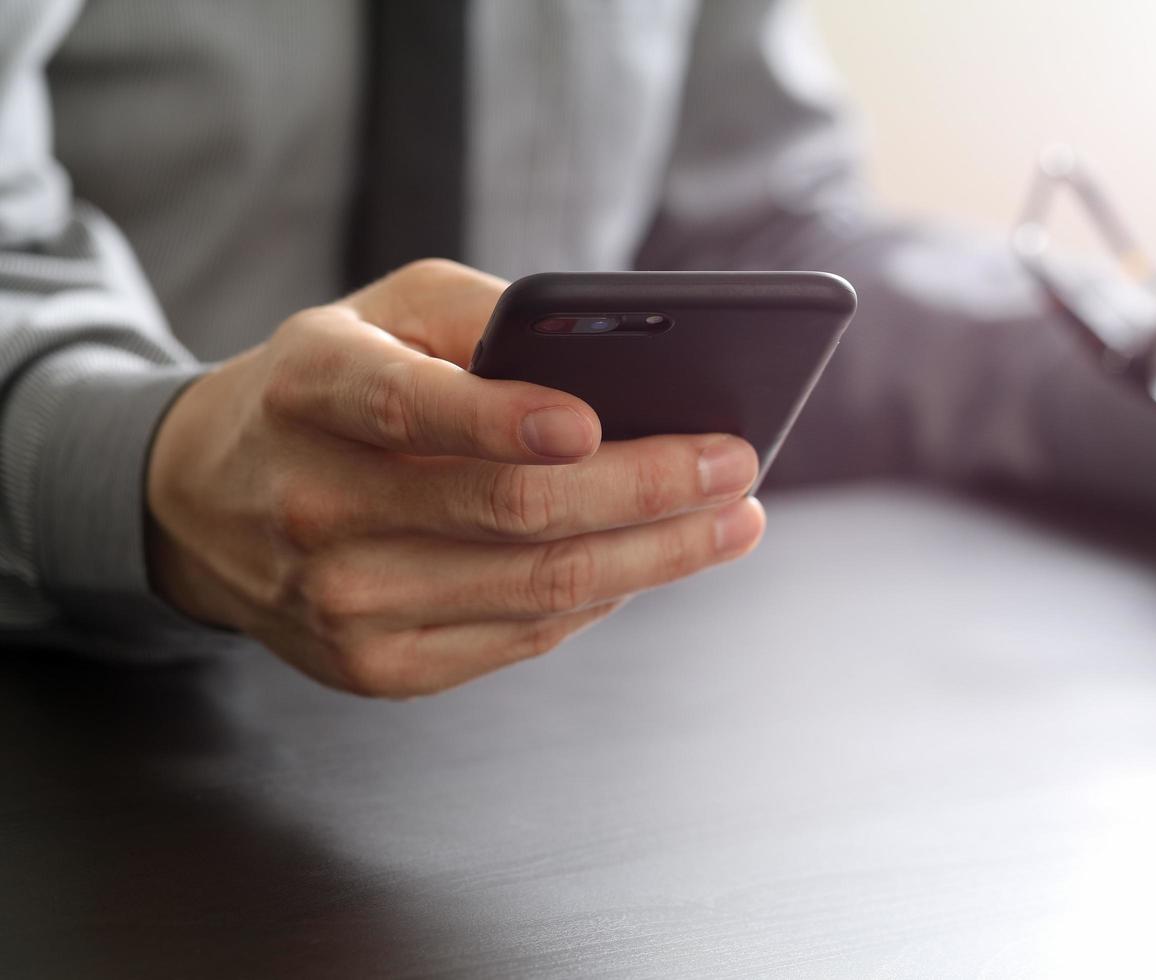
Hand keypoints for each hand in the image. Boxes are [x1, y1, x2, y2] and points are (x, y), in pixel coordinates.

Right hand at [146, 260, 764, 695]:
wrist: (208, 500)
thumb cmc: (326, 389)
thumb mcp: (381, 312)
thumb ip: (485, 315)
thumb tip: (613, 358)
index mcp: (310, 391)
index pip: (409, 408)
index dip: (504, 419)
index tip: (596, 419)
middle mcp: (313, 504)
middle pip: (509, 512)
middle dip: (647, 490)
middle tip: (735, 464)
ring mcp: (339, 602)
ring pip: (536, 589)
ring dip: (656, 557)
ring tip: (731, 520)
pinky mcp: (372, 668)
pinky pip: (520, 638)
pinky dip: (603, 599)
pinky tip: (653, 563)